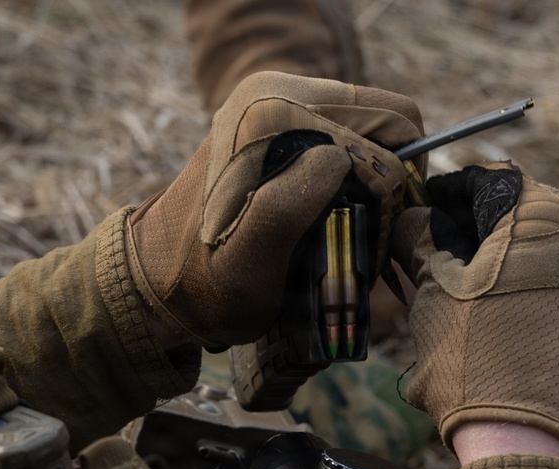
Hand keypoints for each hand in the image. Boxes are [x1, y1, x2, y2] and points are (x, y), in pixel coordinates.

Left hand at [126, 71, 424, 347]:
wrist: (157, 284)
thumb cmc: (204, 286)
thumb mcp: (249, 262)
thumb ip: (289, 206)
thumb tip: (340, 159)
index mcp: (271, 111)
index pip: (390, 121)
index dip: (401, 180)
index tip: (379, 233)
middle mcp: (272, 91)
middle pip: (384, 120)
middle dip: (390, 178)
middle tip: (368, 237)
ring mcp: (273, 103)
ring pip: (368, 131)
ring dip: (373, 182)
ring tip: (348, 234)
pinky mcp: (274, 124)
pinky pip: (343, 139)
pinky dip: (353, 178)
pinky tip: (332, 220)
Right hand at [390, 162, 558, 468]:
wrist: (535, 447)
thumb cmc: (477, 360)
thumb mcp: (432, 290)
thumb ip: (419, 239)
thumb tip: (412, 218)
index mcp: (550, 214)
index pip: (489, 182)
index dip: (446, 195)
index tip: (422, 213)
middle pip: (523, 216)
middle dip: (477, 233)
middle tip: (438, 259)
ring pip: (547, 253)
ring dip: (505, 266)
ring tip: (464, 300)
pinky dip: (534, 294)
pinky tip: (500, 324)